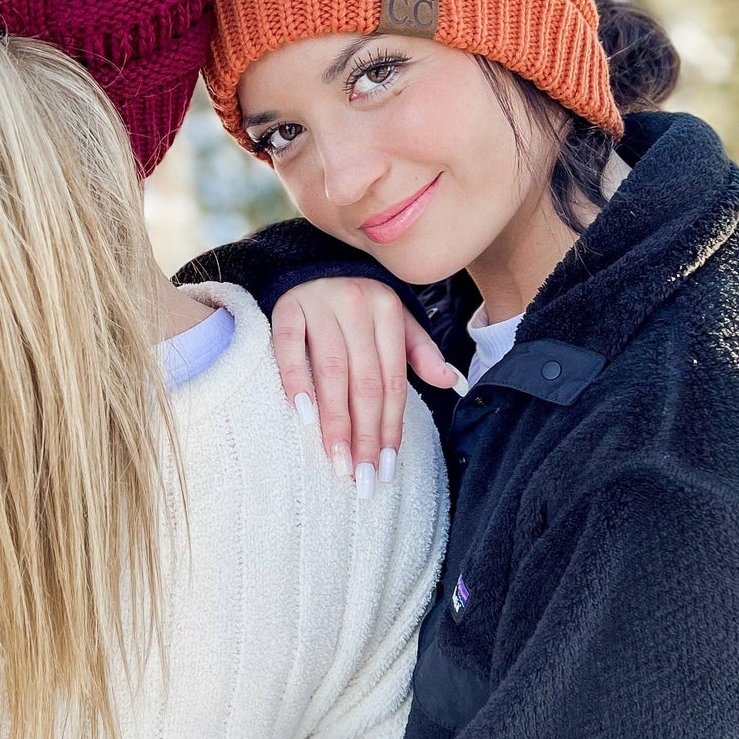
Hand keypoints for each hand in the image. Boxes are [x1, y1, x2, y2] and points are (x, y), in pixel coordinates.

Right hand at [272, 279, 462, 488]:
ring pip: (331, 371)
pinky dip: (295, 381)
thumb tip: (451, 382)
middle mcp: (358, 305)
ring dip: (334, 420)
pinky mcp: (287, 308)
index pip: (392, 380)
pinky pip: (290, 348)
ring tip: (336, 459)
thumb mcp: (394, 320)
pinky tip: (303, 415)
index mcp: (389, 310)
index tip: (386, 466)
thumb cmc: (358, 302)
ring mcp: (320, 305)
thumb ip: (420, 351)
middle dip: (364, 434)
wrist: (310, 263)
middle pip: (365, 381)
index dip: (390, 426)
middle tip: (361, 475)